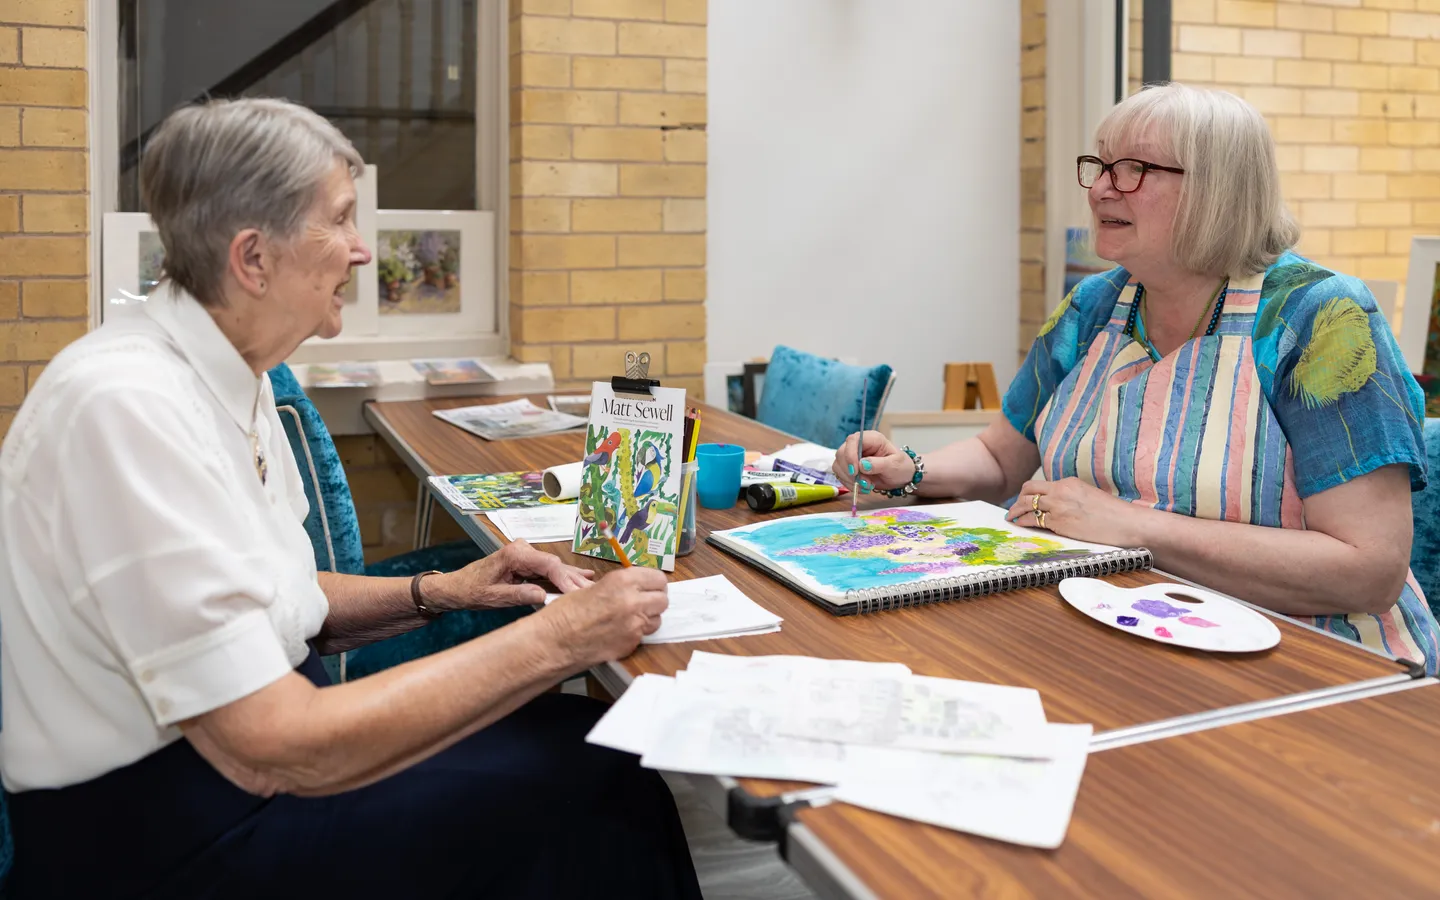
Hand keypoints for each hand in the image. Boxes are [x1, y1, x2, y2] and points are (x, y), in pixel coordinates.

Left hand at [431, 540, 594, 610]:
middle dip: (574, 580)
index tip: (579, 593)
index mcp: (514, 555)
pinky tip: (583, 577)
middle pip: (555, 565)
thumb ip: (519, 595)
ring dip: (572, 579)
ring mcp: (525, 554)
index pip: (548, 566)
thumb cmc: (470, 590)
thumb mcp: (494, 598)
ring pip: (555, 567)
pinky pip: (548, 569)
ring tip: (593, 588)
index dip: (566, 580)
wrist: (456, 587)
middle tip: (594, 593)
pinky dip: (564, 576)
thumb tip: (544, 596)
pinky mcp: (526, 561)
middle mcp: (522, 549)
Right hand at [541, 568, 669, 666]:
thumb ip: (619, 587)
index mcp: (623, 581)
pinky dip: (636, 634)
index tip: (651, 586)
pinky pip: (644, 636)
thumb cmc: (565, 614)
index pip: (658, 578)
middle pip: (663, 599)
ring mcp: (634, 625)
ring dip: (648, 618)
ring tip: (629, 618)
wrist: (554, 641)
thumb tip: (634, 588)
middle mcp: (633, 601)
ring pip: (657, 620)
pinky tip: (619, 632)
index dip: (654, 583)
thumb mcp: (594, 588)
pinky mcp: (631, 644)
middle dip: (654, 601)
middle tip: (643, 602)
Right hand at [832, 430, 914, 494]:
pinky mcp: (848, 468)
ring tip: (868, 486)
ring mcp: (852, 456)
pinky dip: (850, 484)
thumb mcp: (895, 465)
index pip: (852, 440)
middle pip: (841, 453)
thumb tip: (862, 465)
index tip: (855, 471)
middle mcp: (859, 445)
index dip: (850, 455)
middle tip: (866, 483)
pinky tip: (863, 488)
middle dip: (850, 472)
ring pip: (838, 466)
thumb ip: (879, 464)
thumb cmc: (901, 467)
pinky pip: (840, 476)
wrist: (900, 478)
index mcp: (871, 439)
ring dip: (850, 480)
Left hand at [1006, 477, 1143, 546]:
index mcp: (1069, 482)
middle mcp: (1061, 491)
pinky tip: (1020, 524)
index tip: (1024, 500)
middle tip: (1013, 509)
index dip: (1029, 493)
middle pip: (1028, 490)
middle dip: (1018, 499)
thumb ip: (1071, 496)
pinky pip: (1033, 520)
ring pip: (1027, 504)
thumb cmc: (1111, 513)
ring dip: (1016, 511)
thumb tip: (1057, 504)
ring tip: (1011, 517)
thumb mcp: (1088, 495)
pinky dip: (1023, 522)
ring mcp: (1058, 506)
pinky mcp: (1059, 522)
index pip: (1040, 485)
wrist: (1125, 523)